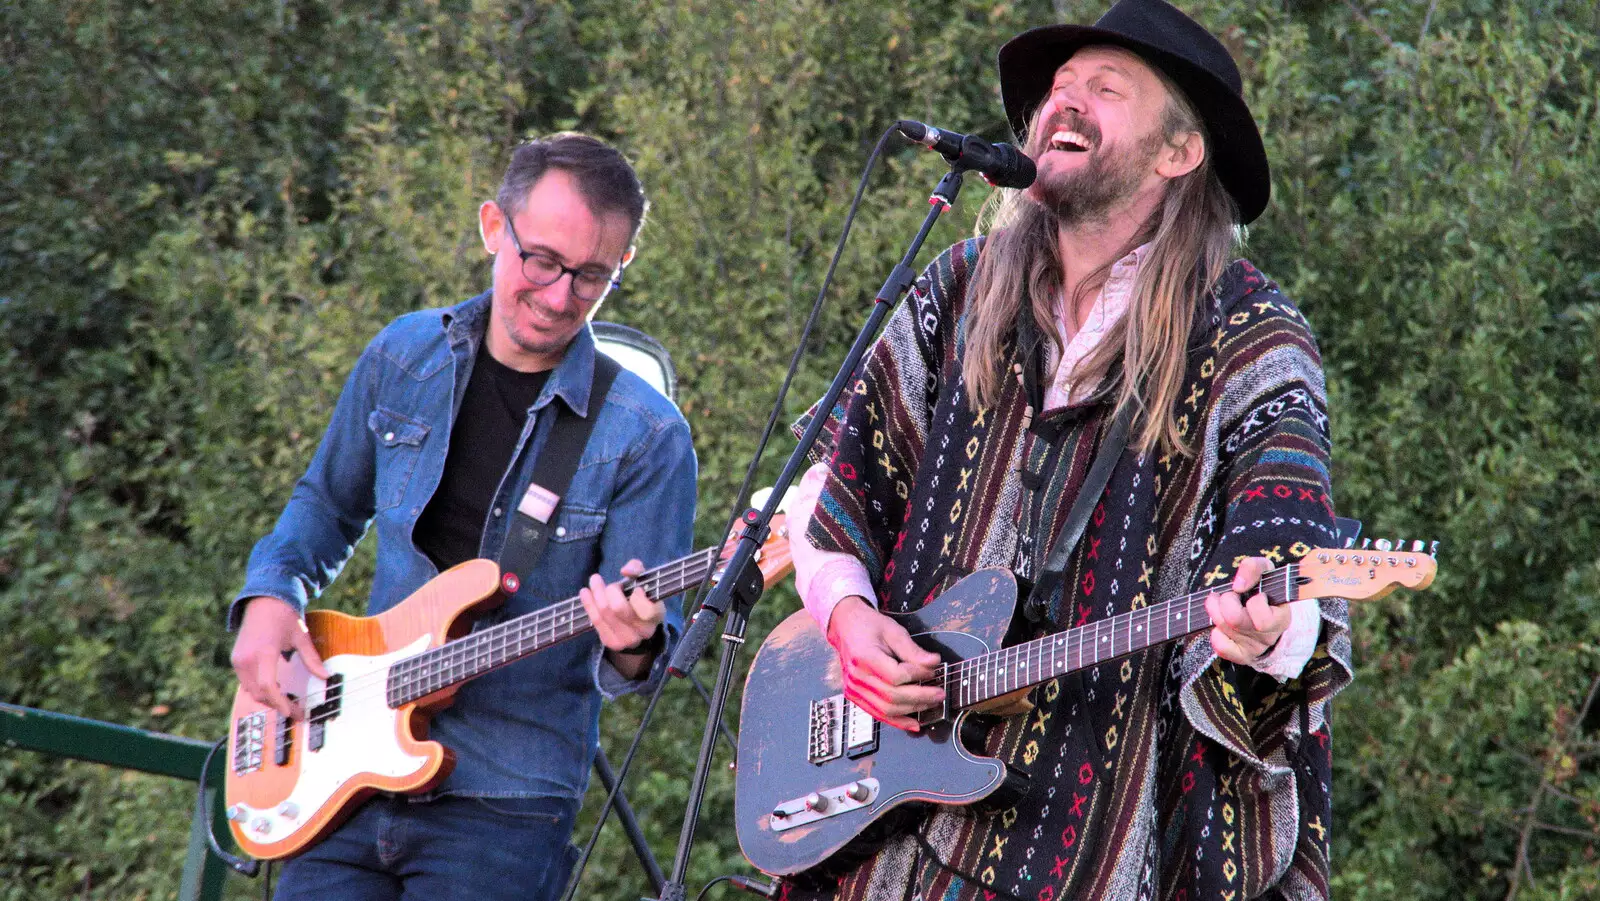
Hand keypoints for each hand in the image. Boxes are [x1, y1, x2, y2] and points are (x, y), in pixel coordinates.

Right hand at [230, 596, 328, 718]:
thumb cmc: (285, 616)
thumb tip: (325, 677)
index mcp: (264, 652)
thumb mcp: (302, 636)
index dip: (279, 702)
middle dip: (277, 705)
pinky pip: (246, 682)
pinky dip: (260, 689)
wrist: (264, 600)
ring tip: (288, 703)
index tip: (292, 712)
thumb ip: (312, 659)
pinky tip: (276, 690)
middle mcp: (247, 658)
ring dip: (268, 699)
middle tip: (296, 711)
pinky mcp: (236, 659)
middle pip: (259, 692)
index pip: (268, 686)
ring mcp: (238, 659)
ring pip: (251, 690)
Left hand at [580, 560, 664, 674]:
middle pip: (619, 609)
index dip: (638, 597)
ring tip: (595, 581)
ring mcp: (627, 640)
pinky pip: (596, 621)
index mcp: (656, 616)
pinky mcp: (612, 642)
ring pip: (605, 613)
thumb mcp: (644, 581)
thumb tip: (625, 571)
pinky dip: (588, 604)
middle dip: (611, 590)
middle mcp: (644, 631)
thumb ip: (638, 569)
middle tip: (612, 584)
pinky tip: (585, 592)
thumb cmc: (640, 597)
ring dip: (597, 593)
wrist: (636, 625)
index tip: (635, 588)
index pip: (647, 610)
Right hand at [826, 596, 944, 731]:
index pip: (896, 675)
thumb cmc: (868, 626)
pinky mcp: (855, 696)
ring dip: (912, 710)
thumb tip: (933, 663)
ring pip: (886, 709)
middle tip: (939, 693)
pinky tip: (913, 723)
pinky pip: (877, 714)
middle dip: (920, 697)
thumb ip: (913, 650)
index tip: (932, 670)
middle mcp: (856, 676)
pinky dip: (897, 721)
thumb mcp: (893, 631)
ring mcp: (854, 689)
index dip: (918, 675)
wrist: (846, 628)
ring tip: (930, 704)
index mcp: (864, 657)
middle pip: (892, 696)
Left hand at [1206, 557, 1290, 664]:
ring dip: (1215, 610)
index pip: (1263, 619)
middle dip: (1226, 600)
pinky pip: (1220, 646)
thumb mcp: (1266, 572)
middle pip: (1234, 620)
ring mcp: (1254, 648)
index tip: (1256, 594)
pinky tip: (1221, 624)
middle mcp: (1268, 637)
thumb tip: (1238, 586)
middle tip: (1230, 595)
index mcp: (1281, 619)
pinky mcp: (1241, 655)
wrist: (1271, 614)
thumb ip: (1253, 568)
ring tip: (1220, 603)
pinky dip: (1216, 632)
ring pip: (1223, 628)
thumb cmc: (1267, 591)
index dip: (1255, 601)